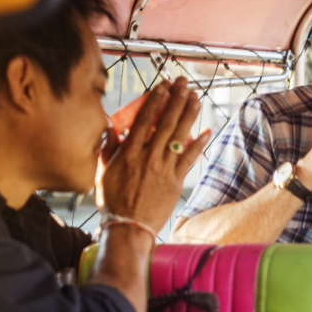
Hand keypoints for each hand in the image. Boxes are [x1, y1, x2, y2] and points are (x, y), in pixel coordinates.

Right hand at [99, 77, 209, 231]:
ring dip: (189, 115)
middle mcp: (148, 157)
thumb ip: (108, 149)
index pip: (144, 120)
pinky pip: (190, 159)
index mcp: (129, 153)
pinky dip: (199, 144)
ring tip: (195, 98)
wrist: (129, 227)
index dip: (154, 100)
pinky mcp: (176, 181)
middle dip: (175, 100)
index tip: (162, 86)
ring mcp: (164, 168)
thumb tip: (111, 130)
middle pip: (165, 122)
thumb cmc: (114, 202)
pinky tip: (208, 130)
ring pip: (180, 136)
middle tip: (182, 83)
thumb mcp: (103, 173)